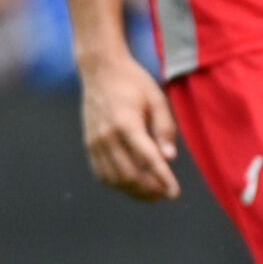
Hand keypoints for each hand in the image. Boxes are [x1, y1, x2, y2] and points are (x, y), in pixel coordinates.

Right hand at [79, 50, 180, 201]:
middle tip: (165, 194)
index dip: (163, 179)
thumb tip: (170, 158)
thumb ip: (164, 128)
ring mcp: (94, 141)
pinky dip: (117, 184)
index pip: (147, 159)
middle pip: (129, 175)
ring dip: (134, 191)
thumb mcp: (157, 99)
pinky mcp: (88, 144)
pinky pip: (101, 173)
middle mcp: (107, 135)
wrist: (100, 69)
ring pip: (114, 179)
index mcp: (127, 123)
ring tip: (152, 193)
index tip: (174, 193)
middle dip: (149, 190)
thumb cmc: (133, 82)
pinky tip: (132, 184)